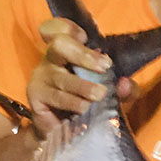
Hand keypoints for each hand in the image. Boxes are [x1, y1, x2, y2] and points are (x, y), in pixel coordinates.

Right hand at [27, 18, 134, 138]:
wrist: (62, 133)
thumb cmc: (85, 105)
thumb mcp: (111, 95)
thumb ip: (123, 90)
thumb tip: (125, 84)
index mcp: (69, 52)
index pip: (61, 28)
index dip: (70, 26)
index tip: (86, 37)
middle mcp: (52, 58)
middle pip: (60, 43)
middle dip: (83, 54)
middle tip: (104, 66)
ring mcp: (41, 76)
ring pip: (61, 76)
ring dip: (82, 86)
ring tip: (100, 95)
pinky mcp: (35, 94)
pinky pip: (55, 96)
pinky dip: (72, 102)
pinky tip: (83, 107)